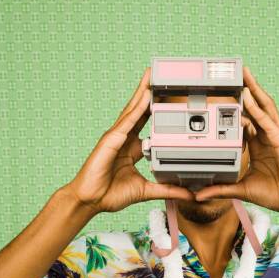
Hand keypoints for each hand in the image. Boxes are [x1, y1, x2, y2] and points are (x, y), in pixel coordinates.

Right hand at [63, 68, 193, 213]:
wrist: (90, 201)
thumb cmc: (110, 194)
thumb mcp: (146, 191)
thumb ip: (167, 190)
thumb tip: (188, 196)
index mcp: (131, 148)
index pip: (147, 125)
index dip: (157, 111)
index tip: (169, 100)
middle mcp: (123, 139)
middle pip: (139, 111)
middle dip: (148, 93)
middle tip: (160, 76)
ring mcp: (116, 137)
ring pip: (132, 111)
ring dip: (142, 93)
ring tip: (152, 76)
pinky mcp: (110, 140)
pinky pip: (126, 121)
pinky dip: (136, 108)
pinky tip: (144, 96)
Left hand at [195, 67, 278, 215]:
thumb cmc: (275, 194)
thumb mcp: (242, 190)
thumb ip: (221, 190)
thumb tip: (199, 196)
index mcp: (259, 146)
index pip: (246, 122)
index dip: (236, 110)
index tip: (222, 100)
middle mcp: (267, 137)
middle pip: (256, 108)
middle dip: (247, 90)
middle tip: (236, 74)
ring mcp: (276, 136)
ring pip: (264, 107)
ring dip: (254, 90)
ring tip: (245, 74)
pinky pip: (267, 120)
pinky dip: (257, 108)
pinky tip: (249, 96)